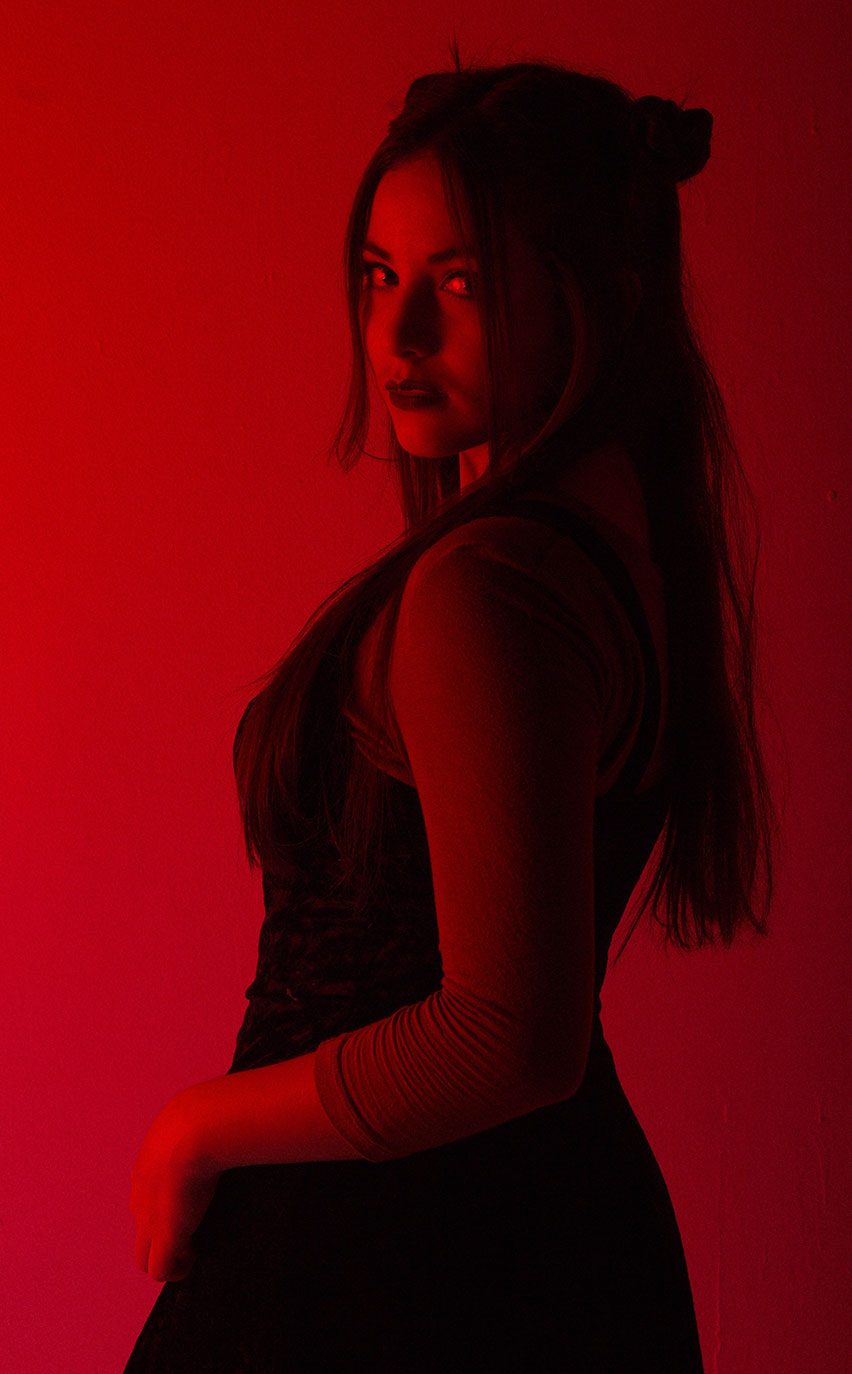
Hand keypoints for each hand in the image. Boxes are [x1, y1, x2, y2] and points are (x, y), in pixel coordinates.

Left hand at [129, 1094, 221, 1282]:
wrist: (197, 1129)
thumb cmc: (204, 1120)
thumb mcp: (198, 1123)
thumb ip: (205, 1130)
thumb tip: (230, 1120)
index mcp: (145, 1171)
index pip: (147, 1201)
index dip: (169, 1211)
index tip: (193, 1207)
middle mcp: (140, 1199)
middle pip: (141, 1235)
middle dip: (164, 1242)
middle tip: (194, 1234)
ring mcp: (148, 1221)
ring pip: (145, 1257)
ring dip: (170, 1258)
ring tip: (195, 1248)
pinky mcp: (163, 1238)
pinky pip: (160, 1270)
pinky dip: (177, 1269)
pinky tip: (195, 1256)